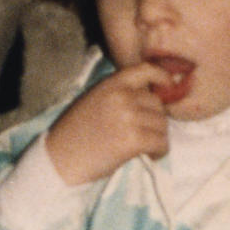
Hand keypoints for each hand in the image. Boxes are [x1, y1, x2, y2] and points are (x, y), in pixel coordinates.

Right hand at [45, 62, 171, 185]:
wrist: (60, 160)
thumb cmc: (74, 134)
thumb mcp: (94, 101)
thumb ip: (119, 95)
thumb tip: (150, 98)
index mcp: (110, 84)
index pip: (146, 70)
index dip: (162, 77)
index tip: (168, 87)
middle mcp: (121, 96)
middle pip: (158, 104)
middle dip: (156, 120)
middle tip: (146, 135)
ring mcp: (128, 116)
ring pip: (162, 125)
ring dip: (158, 138)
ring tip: (145, 148)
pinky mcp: (133, 139)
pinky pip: (161, 143)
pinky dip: (159, 152)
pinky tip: (149, 156)